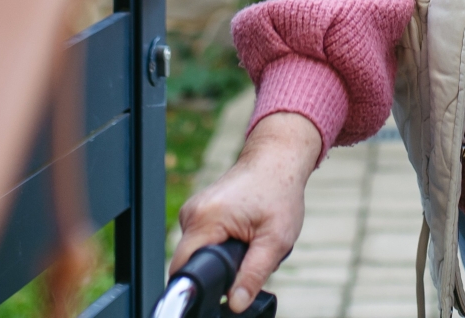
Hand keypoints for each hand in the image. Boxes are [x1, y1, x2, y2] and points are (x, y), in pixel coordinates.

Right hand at [171, 111, 322, 312]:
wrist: (277, 160)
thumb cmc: (279, 192)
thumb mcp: (275, 239)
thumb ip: (253, 274)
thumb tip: (235, 304)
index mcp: (205, 219)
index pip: (184, 268)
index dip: (200, 286)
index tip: (223, 288)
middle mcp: (192, 213)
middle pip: (192, 261)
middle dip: (219, 269)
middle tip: (247, 257)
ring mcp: (193, 210)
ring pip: (199, 251)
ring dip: (222, 256)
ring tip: (248, 241)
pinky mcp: (200, 211)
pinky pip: (203, 239)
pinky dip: (221, 244)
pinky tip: (242, 234)